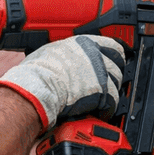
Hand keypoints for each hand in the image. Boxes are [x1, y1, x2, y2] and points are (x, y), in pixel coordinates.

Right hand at [0, 35, 125, 131]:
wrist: (37, 85)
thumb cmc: (37, 70)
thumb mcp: (51, 51)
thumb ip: (64, 53)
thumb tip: (61, 58)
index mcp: (84, 43)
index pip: (112, 45)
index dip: (114, 56)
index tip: (116, 61)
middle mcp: (95, 55)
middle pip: (116, 65)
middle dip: (114, 75)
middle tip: (109, 83)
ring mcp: (100, 72)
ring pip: (116, 83)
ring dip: (111, 92)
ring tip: (104, 99)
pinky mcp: (101, 91)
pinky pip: (113, 101)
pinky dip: (108, 108)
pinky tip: (102, 111)